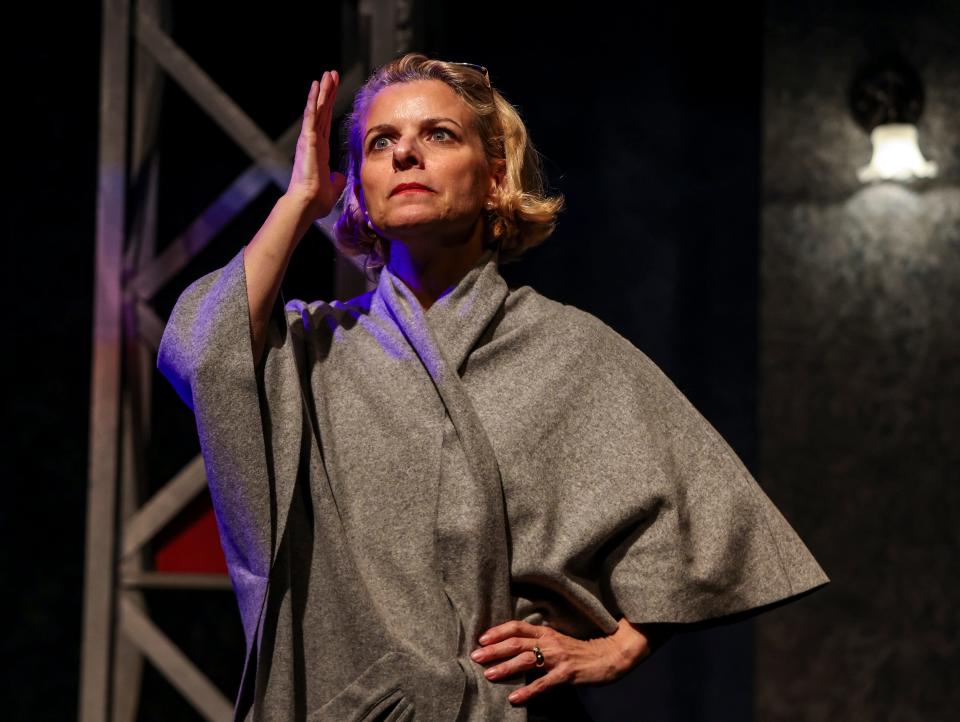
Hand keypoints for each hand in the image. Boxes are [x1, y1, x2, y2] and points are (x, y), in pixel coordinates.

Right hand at [287, 70, 347, 220]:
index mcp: (320, 149)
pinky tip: (316, 86)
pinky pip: (311, 116)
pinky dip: (313, 100)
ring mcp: (309, 139)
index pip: (326, 122)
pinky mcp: (307, 139)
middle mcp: (313, 141)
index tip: (333, 90)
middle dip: (328, 92)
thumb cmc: (317, 200)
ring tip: (327, 74)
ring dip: (322, 91)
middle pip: (322, 111)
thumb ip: (337, 179)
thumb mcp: (333, 187)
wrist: (307, 204)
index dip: (330, 106)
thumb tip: (340, 176)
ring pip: (317, 109)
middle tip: (332, 74)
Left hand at [470, 618, 649, 705]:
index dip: (498, 631)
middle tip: (475, 656)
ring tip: (489, 674)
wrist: (609, 656)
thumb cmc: (580, 650)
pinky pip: (543, 683)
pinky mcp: (566, 674)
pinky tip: (514, 699)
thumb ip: (538, 642)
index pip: (517, 627)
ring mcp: (558, 657)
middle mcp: (549, 641)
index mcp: (546, 631)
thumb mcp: (557, 640)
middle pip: (516, 642)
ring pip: (526, 660)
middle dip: (494, 649)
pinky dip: (528, 691)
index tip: (481, 638)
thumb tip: (513, 648)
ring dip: (505, 667)